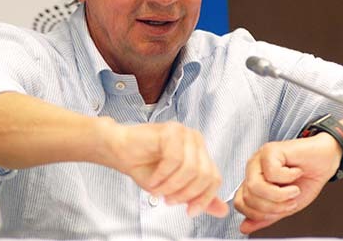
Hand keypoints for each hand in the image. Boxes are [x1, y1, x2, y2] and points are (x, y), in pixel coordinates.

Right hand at [104, 121, 228, 217]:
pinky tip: (154, 179)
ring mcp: (184, 133)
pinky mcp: (171, 130)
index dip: (203, 198)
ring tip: (158, 189)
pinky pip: (174, 159)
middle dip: (186, 193)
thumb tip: (223, 211)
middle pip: (205, 175)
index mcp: (200, 152)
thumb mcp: (175, 188)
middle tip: (169, 199)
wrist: (120, 151)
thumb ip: (198, 196)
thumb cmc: (145, 166)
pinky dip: (162, 175)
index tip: (189, 211)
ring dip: (171, 185)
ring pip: (191, 168)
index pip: (214, 178)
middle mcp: (196, 141)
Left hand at [234, 133, 341, 233]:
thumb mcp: (286, 204)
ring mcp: (259, 159)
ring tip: (294, 189)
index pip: (240, 203)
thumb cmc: (307, 179)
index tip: (282, 210)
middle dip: (274, 206)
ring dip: (280, 194)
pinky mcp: (270, 149)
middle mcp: (253, 169)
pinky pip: (271, 172)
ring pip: (255, 186)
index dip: (260, 214)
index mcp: (253, 181)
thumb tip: (244, 228)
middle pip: (248, 197)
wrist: (325, 160)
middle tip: (291, 200)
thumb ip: (266, 216)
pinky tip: (296, 172)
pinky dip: (289, 177)